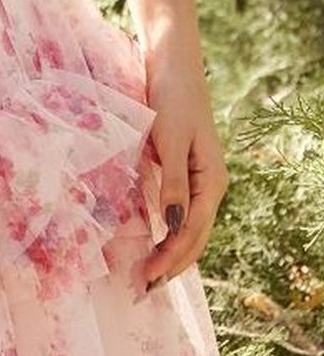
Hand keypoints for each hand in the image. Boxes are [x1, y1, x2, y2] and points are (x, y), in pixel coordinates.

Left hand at [141, 51, 229, 290]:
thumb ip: (172, 183)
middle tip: (142, 289)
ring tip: (147, 276)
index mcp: (212, 181)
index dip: (170, 259)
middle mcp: (210, 186)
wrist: (173, 66)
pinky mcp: (184, 172)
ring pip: (188, 229)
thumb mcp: (170, 140)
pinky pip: (179, 212)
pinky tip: (151, 244)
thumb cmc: (171, 98)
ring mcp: (199, 180)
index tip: (146, 278)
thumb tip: (171, 227)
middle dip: (171, 265)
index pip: (192, 233)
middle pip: (194, 238)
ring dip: (170, 254)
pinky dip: (167, 233)